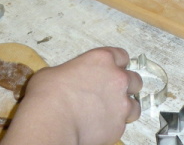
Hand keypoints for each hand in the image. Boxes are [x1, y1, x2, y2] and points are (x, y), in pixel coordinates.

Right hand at [1, 47, 141, 144]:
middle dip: (125, 87)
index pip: (122, 56)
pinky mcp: (119, 126)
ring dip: (125, 108)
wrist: (52, 121)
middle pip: (134, 79)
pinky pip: (123, 125)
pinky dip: (115, 126)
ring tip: (111, 114)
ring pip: (135, 105)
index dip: (117, 65)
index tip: (112, 71)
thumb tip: (66, 80)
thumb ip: (71, 72)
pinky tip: (101, 127)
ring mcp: (121, 102)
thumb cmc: (48, 94)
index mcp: (102, 59)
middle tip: (112, 94)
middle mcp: (117, 78)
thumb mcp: (56, 72)